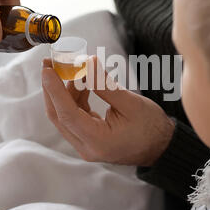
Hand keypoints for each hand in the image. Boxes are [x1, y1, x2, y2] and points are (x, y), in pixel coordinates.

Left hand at [41, 56, 175, 166]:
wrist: (162, 147)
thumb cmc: (152, 127)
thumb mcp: (130, 103)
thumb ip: (104, 85)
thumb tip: (87, 62)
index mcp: (97, 141)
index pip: (67, 114)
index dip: (55, 90)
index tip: (47, 69)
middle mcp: (87, 147)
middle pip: (59, 116)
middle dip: (52, 89)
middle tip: (49, 64)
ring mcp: (86, 145)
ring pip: (65, 116)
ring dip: (64, 91)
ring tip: (69, 68)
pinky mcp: (89, 139)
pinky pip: (75, 117)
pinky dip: (75, 98)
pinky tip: (81, 82)